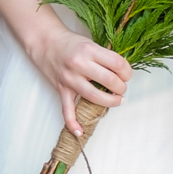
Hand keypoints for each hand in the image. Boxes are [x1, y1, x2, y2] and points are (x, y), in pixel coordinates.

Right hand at [18, 18, 130, 134]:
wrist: (45, 41)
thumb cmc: (70, 42)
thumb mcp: (90, 43)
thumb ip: (105, 57)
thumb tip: (122, 73)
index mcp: (90, 50)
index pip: (117, 64)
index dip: (127, 72)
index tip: (127, 75)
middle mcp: (80, 64)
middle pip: (110, 81)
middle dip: (121, 87)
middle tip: (121, 87)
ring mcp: (69, 78)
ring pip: (94, 97)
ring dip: (110, 102)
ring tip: (116, 100)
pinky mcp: (61, 89)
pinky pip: (67, 110)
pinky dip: (73, 123)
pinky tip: (80, 132)